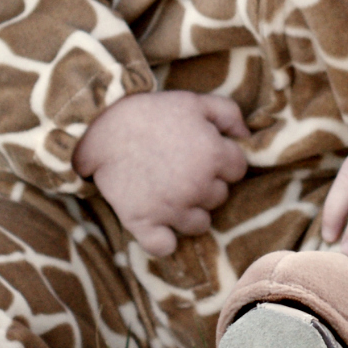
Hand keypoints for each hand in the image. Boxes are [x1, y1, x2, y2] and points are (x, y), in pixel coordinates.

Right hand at [72, 91, 250, 257]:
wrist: (101, 126)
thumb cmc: (151, 112)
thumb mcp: (195, 101)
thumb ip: (229, 114)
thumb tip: (247, 135)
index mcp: (214, 155)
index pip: (238, 170)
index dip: (222, 161)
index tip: (202, 153)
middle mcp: (198, 186)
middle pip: (219, 197)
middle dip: (206, 185)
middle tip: (181, 169)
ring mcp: (171, 208)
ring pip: (200, 224)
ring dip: (190, 212)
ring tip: (170, 193)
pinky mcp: (144, 222)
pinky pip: (164, 246)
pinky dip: (163, 240)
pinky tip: (159, 226)